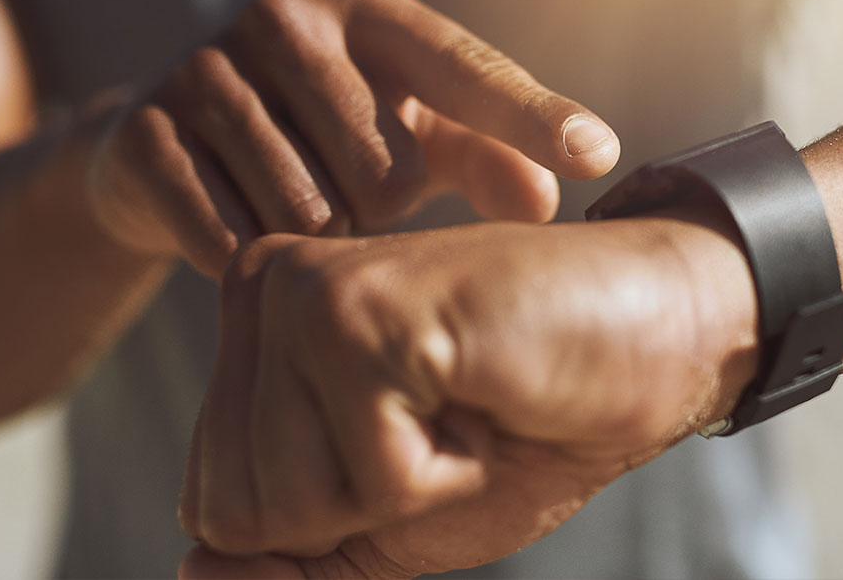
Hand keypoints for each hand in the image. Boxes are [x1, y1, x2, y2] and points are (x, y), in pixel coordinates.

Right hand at [87, 0, 619, 276]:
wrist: (170, 152)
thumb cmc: (323, 139)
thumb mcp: (410, 136)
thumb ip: (484, 156)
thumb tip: (549, 202)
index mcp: (368, 14)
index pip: (465, 71)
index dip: (531, 117)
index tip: (596, 156)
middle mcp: (286, 20)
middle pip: (382, 176)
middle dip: (377, 217)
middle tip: (348, 203)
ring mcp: (207, 69)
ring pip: (306, 213)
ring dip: (315, 243)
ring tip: (297, 216)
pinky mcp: (145, 132)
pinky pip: (230, 236)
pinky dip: (248, 257)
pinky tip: (239, 232)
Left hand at [177, 216, 758, 577]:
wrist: (652, 340)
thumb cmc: (525, 422)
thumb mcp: (393, 516)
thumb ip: (292, 558)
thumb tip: (190, 575)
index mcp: (255, 329)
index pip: (215, 508)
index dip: (336, 517)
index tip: (413, 440)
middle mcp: (262, 291)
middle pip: (236, 510)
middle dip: (363, 505)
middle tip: (441, 421)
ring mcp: (307, 293)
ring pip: (288, 500)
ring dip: (407, 487)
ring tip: (460, 400)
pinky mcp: (363, 309)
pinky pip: (372, 475)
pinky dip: (446, 469)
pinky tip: (480, 387)